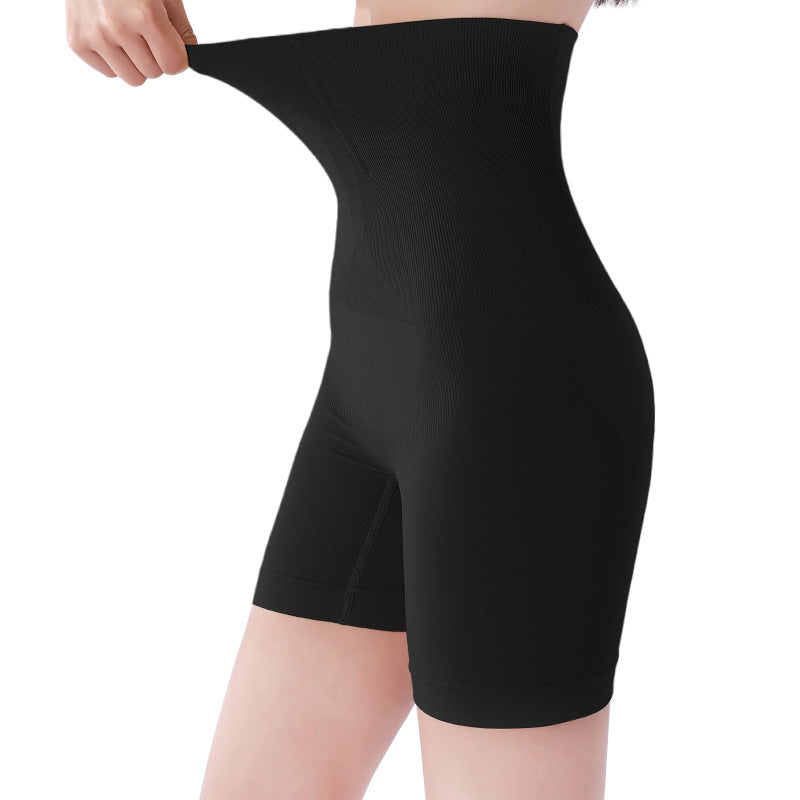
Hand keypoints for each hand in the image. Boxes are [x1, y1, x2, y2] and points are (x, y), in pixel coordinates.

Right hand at [66, 0, 197, 85]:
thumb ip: (181, 27)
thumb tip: (188, 55)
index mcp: (144, 14)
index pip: (174, 65)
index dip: (176, 55)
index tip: (170, 42)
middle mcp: (117, 27)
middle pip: (154, 73)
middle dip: (155, 56)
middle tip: (143, 31)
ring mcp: (94, 36)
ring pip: (133, 79)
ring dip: (135, 62)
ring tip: (127, 33)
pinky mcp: (77, 42)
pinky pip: (110, 72)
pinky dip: (114, 59)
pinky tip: (110, 34)